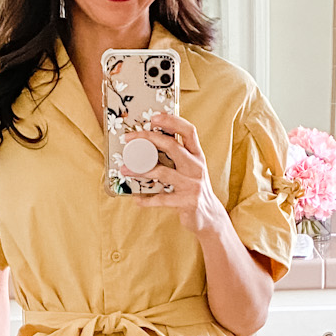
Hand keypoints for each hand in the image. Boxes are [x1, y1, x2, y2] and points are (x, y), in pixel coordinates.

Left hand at [132, 111, 227, 237]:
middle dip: (148, 139)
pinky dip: (147, 199)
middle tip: (130, 139)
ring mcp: (193, 184)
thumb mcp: (191, 169)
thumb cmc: (194, 189)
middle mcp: (197, 167)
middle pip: (173, 146)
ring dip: (140, 170)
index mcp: (197, 155)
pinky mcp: (188, 201)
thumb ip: (178, 156)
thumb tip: (150, 143)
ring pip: (163, 172)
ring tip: (126, 170)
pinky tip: (137, 199)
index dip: (172, 121)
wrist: (209, 217)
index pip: (188, 131)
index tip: (153, 118)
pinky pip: (162, 199)